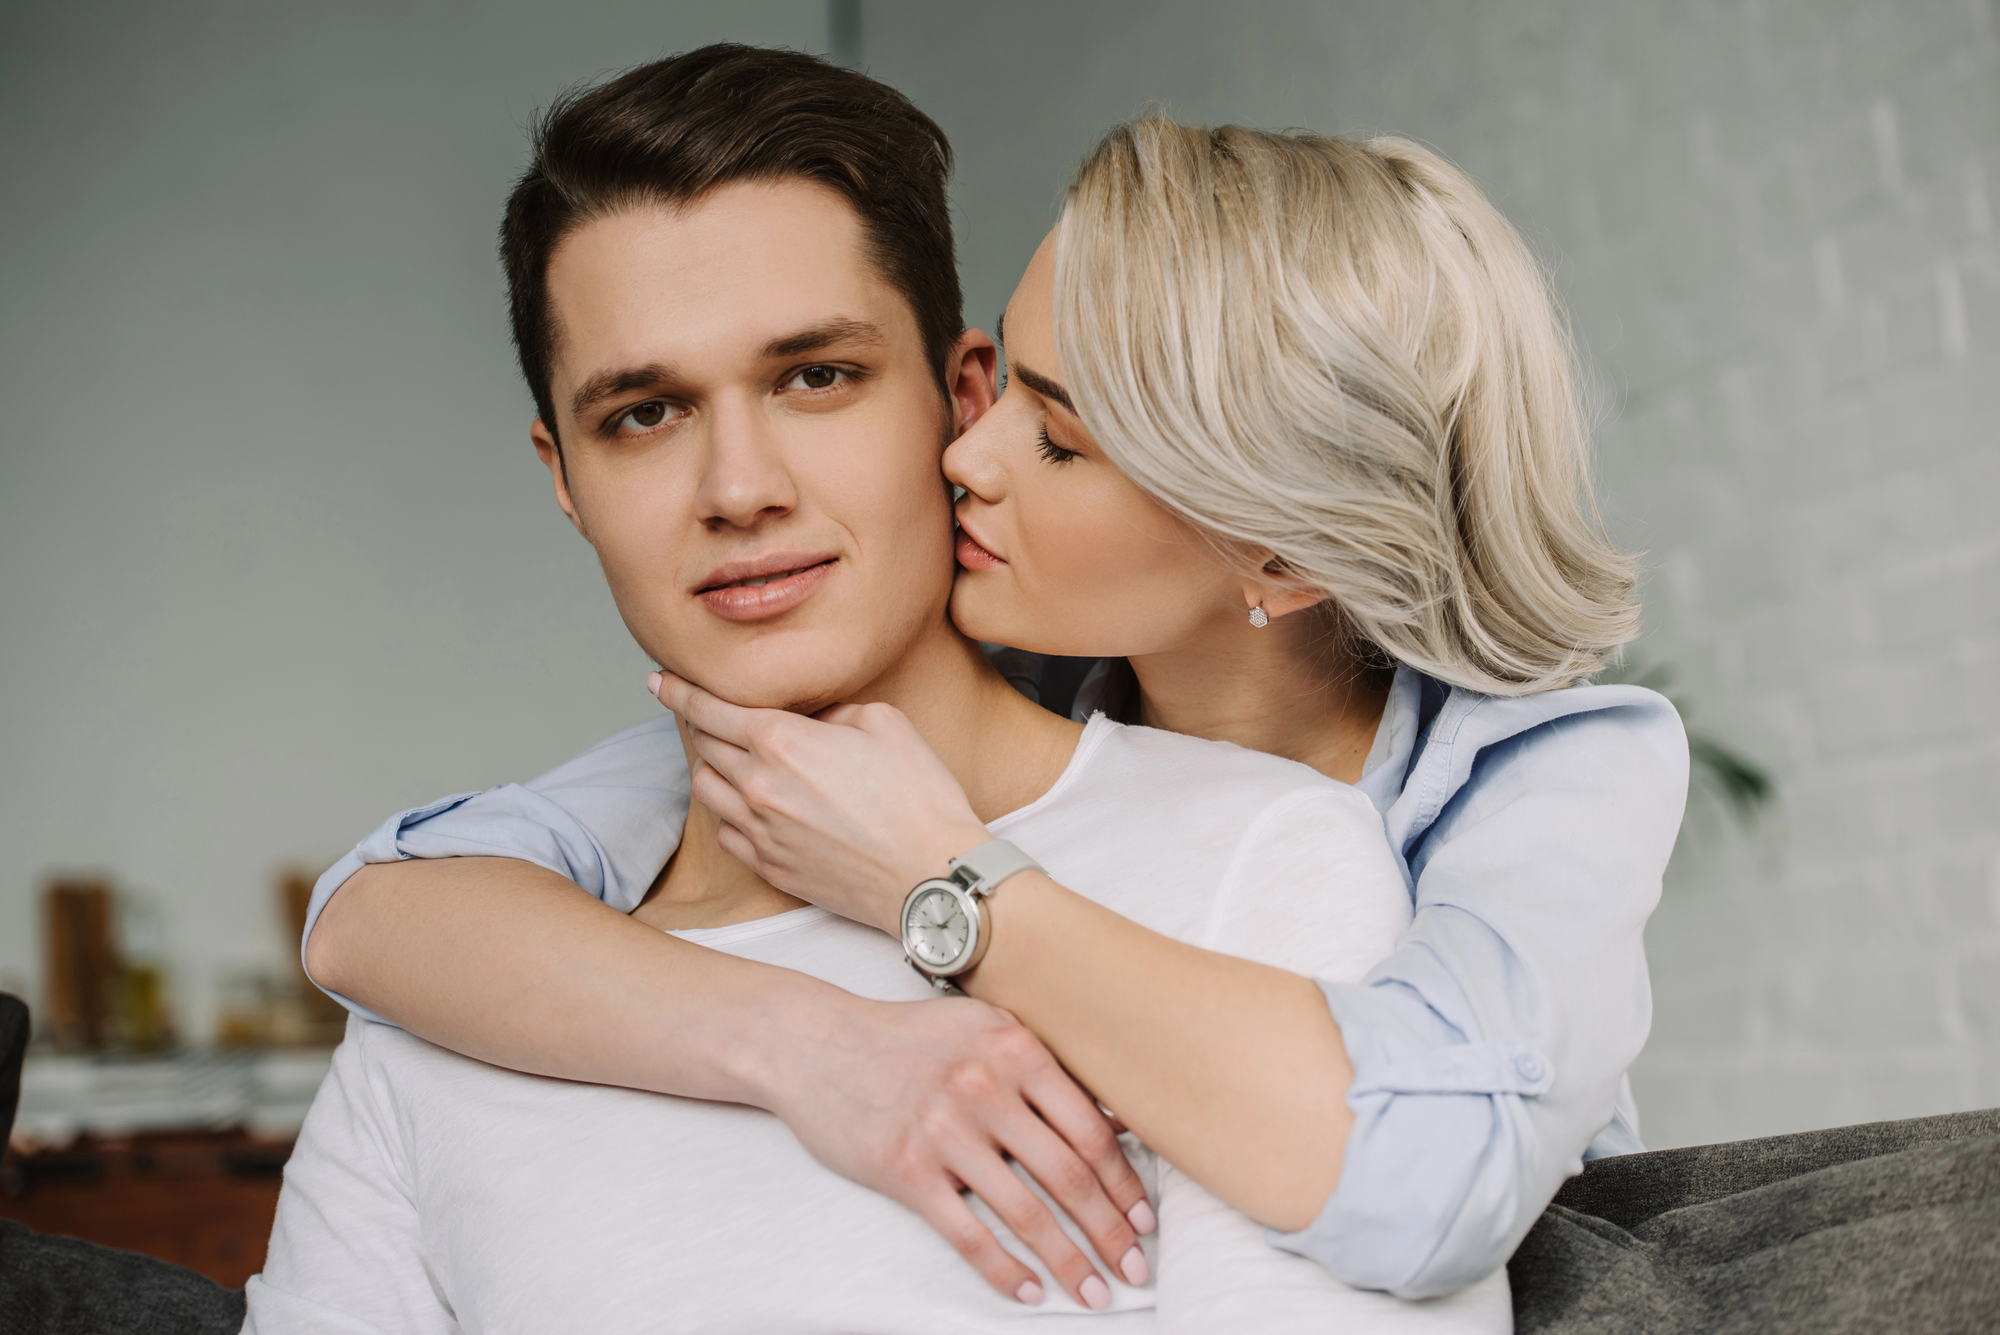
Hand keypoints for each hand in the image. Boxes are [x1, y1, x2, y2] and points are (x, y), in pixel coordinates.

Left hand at [651, 671, 990, 933]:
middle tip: (703, 712)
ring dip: (712, 767)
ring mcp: (761, 832)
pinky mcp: (771, 867)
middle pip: (703, 745)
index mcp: (782, 742)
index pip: (707, 708)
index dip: (678, 690)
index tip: (659, 680)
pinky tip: (751, 804)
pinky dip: (730, 812)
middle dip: (699, 723)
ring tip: (730, 758)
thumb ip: (835, 710)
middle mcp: (759, 786)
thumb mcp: (886, 723)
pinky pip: (728, 833)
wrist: (932, 876)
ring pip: (706, 790)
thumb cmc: (920, 798)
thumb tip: (816, 720)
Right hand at [765, 991, 1154, 1307]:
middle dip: (1111, 1232)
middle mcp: (984, 1088)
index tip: (1146, 1218)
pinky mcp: (904, 1168)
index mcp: (1015, 1050)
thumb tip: (1113, 1123)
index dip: (1126, 1183)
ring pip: (1026, 1213)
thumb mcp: (983, 1029)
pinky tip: (1029, 1290)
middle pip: (1069, 1177)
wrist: (815, 1042)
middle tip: (1136, 1269)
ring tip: (1094, 1291)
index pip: (1090, 1130)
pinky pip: (968, 1233)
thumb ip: (1043, 1068)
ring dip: (1069, 1261)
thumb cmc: (908, 1038)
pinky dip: (1005, 1270)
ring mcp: (943, 1130)